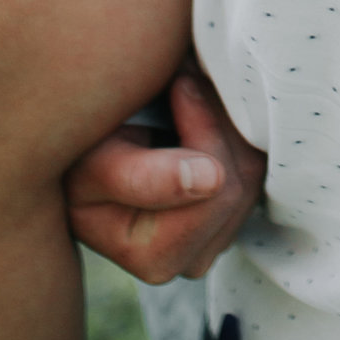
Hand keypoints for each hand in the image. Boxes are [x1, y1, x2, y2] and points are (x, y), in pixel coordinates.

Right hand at [64, 65, 266, 285]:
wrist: (86, 147)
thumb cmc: (80, 154)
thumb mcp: (92, 164)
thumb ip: (138, 178)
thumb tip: (210, 180)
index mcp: (155, 259)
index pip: (218, 193)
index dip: (202, 127)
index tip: (177, 84)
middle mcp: (190, 260)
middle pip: (240, 185)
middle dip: (218, 121)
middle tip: (186, 78)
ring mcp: (215, 238)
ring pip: (254, 172)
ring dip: (226, 120)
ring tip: (190, 88)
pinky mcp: (234, 212)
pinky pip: (260, 163)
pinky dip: (236, 129)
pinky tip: (204, 110)